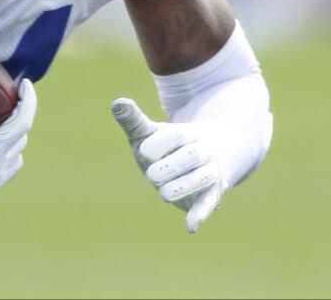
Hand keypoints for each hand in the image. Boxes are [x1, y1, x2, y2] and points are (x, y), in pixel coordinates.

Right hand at [0, 67, 35, 225]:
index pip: (22, 123)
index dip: (28, 100)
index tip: (26, 84)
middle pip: (20, 140)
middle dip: (19, 119)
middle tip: (10, 101)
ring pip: (14, 160)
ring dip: (12, 141)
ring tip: (0, 125)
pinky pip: (0, 174)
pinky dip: (0, 157)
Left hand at [111, 98, 227, 232]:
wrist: (214, 152)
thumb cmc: (170, 146)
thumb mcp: (151, 133)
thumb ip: (134, 121)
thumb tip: (117, 103)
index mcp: (187, 132)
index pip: (173, 136)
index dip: (154, 147)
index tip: (145, 152)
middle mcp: (203, 151)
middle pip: (188, 157)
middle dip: (164, 170)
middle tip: (153, 174)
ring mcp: (209, 172)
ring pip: (198, 181)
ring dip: (175, 189)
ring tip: (163, 191)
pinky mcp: (212, 194)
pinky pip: (208, 204)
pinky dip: (199, 215)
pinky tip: (190, 227)